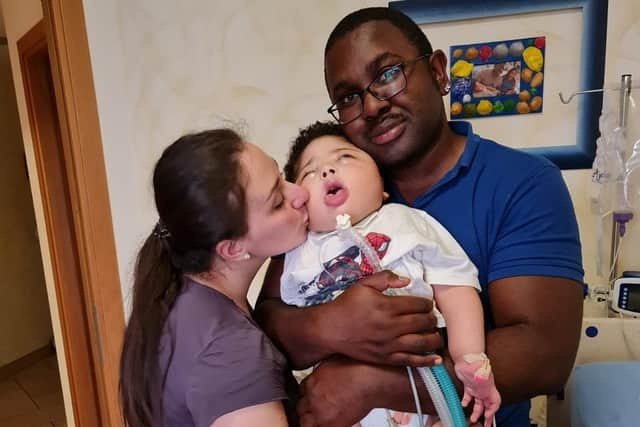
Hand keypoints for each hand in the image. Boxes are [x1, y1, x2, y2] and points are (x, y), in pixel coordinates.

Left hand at [297, 355, 387, 426]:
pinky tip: (331, 421)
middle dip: (308, 408)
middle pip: (300, 407)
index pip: (300, 391)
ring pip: (305, 422)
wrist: (371, 380)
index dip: (308, 394)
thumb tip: (320, 372)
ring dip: (311, 420)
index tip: (313, 397)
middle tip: (317, 408)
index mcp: (312, 381)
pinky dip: (323, 425)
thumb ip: (322, 370)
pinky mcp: (331, 424)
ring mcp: (320, 412)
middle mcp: (312, 396)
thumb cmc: (358, 367)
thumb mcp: (333, 361)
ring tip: (322, 417)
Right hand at [322, 271, 441, 365]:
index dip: (427, 303)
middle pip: (423, 323)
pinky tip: (436, 358)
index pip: (418, 305)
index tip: (427, 304)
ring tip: (434, 334)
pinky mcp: (386, 358)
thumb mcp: (363, 285)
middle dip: (431, 319)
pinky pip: (411, 361)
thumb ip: (385, 278)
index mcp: (386, 306)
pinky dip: (426, 360)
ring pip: (422, 343)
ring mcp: (389, 345)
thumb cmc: (347, 305)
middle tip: (431, 317)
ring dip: (433, 338)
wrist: (330, 329)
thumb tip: (407, 280)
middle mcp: (391, 326)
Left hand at [455, 358, 500, 426]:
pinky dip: (466, 401)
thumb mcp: (480, 375)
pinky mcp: (468, 384)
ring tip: (473, 419)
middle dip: (487, 416)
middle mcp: (484, 389)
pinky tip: (463, 404)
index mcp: (489, 388)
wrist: (465, 354)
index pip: (495, 403)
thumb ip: (482, 383)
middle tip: (486, 425)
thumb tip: (481, 392)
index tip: (488, 416)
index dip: (493, 411)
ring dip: (477, 412)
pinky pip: (469, 396)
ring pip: (478, 403)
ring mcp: (476, 387)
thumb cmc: (474, 363)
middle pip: (487, 406)